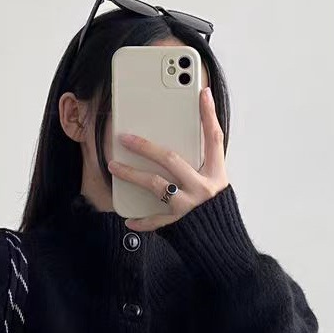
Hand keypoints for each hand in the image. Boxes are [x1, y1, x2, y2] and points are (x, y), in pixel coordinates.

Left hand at [107, 85, 228, 230]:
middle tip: (124, 138)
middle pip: (171, 159)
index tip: (203, 91)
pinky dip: (140, 220)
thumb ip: (201, 160)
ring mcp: (190, 205)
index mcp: (216, 173)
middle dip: (145, 147)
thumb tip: (185, 134)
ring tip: (113, 166)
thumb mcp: (214, 180)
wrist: (220, 241)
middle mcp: (204, 187)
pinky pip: (154, 220)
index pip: (214, 137)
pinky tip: (128, 218)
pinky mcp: (178, 223)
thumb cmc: (214, 207)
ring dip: (131, 175)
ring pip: (156, 185)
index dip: (209, 114)